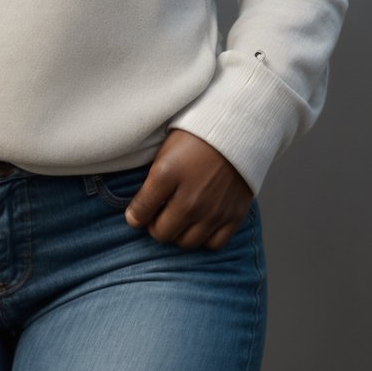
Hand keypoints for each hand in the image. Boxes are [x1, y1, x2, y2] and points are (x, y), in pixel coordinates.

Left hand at [123, 130, 253, 250]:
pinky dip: (204, 238)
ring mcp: (213, 210)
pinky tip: (201, 223)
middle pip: (162, 234)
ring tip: (179, 218)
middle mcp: (190, 199)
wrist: (237, 126)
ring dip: (179, 234)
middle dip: (156, 226)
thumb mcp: (165, 150)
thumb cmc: (197, 134)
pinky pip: (213, 244)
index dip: (134, 215)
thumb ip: (149, 182)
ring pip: (186, 242)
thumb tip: (136, 213)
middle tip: (159, 215)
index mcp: (166, 176)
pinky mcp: (234, 215)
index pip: (139, 213)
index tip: (136, 214)